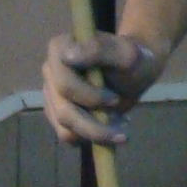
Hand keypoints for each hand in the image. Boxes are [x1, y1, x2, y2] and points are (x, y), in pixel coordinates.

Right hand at [41, 32, 160, 146]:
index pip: (64, 82)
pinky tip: (110, 129)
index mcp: (60, 48)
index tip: (115, 100)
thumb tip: (67, 56)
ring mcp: (52, 92)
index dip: (89, 97)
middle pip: (64, 109)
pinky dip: (90, 137)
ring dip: (95, 134)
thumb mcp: (125, 52)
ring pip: (64, 126)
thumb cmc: (132, 59)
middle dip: (94, 124)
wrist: (136, 73)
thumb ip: (99, 50)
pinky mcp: (56, 112)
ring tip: (120, 130)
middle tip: (123, 126)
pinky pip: (67, 134)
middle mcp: (50, 70)